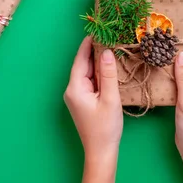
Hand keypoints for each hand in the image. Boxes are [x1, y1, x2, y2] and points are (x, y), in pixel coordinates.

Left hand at [64, 37, 123, 160]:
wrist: (101, 151)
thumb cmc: (106, 127)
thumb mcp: (110, 98)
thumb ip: (108, 74)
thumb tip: (107, 52)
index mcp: (75, 88)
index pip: (80, 60)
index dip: (87, 44)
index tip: (96, 30)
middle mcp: (72, 90)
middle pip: (83, 66)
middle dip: (94, 52)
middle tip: (107, 36)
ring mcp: (76, 96)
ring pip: (87, 73)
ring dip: (97, 63)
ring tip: (110, 48)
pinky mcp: (82, 101)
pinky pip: (90, 82)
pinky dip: (98, 74)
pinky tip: (108, 69)